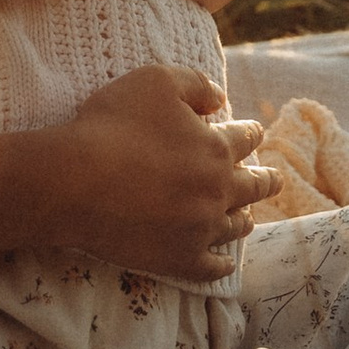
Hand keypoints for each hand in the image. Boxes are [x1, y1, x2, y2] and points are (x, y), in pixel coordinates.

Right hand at [33, 65, 275, 284]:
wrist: (74, 182)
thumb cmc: (112, 125)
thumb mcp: (155, 81)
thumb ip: (195, 84)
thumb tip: (220, 99)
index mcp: (217, 148)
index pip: (247, 139)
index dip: (250, 133)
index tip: (254, 134)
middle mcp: (218, 191)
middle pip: (254, 186)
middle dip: (266, 180)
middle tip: (274, 180)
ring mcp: (200, 229)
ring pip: (236, 226)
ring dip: (244, 218)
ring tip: (248, 218)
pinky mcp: (179, 259)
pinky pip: (212, 267)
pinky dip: (222, 264)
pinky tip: (225, 263)